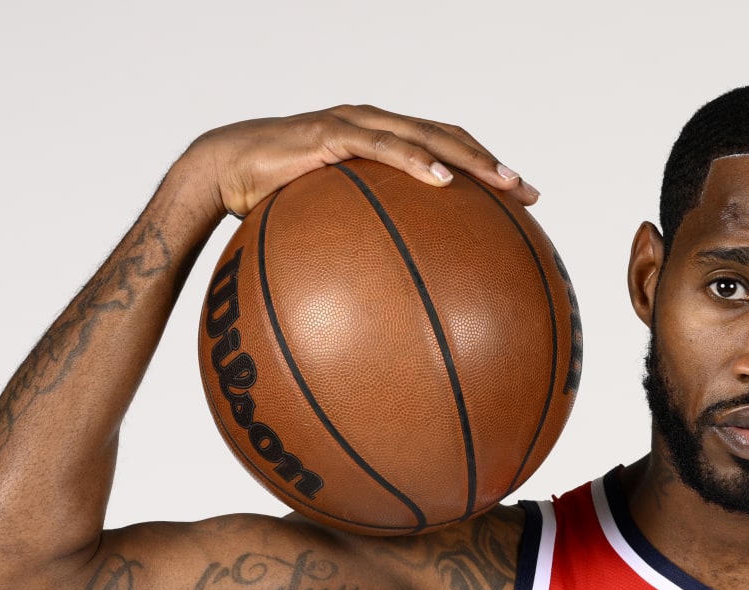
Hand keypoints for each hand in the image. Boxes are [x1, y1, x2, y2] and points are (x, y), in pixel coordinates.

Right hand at [177, 104, 538, 219]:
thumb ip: (360, 252)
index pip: (444, 150)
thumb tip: (393, 307)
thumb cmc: (272, 204)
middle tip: (528, 193)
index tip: (522, 202)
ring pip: (425, 134)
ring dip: (468, 157)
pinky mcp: (330, 133)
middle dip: (491, 165)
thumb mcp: (325, 230)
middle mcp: (375, 126)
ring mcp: (354, 124)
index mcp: (380, 144)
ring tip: (502, 182)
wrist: (220, 173)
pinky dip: (415, 159)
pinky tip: (441, 181)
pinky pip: (381, 146)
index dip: (484, 171)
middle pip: (448, 137)